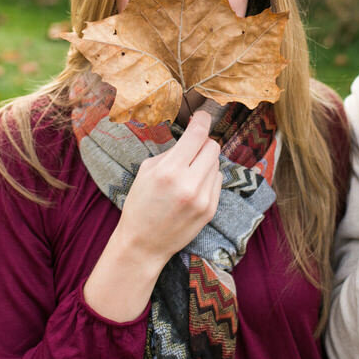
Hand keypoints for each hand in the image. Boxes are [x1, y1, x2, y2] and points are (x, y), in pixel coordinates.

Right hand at [84, 110, 221, 320]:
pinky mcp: (211, 210)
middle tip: (192, 147)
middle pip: (213, 147)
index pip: (197, 135)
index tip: (203, 115)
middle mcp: (189, 184)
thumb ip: (171, 152)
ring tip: (188, 173)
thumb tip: (192, 137)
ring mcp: (204, 198)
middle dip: (203, 143)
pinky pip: (217, 181)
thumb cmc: (140, 204)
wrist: (143, 244)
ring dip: (205, 162)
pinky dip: (208, 178)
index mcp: (169, 171)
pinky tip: (193, 187)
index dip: (202, 120)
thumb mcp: (146, 171)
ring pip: (217, 164)